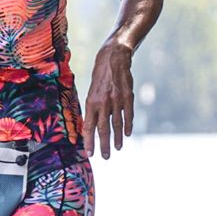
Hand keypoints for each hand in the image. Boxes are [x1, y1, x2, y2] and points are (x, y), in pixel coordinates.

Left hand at [83, 44, 134, 158]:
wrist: (113, 59)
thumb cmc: (100, 76)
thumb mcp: (91, 91)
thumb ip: (92, 108)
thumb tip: (90, 126)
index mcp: (91, 102)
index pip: (89, 127)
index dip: (89, 141)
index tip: (89, 153)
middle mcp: (103, 103)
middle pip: (103, 129)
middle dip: (103, 145)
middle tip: (105, 157)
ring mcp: (116, 100)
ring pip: (116, 124)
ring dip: (117, 138)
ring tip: (117, 148)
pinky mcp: (127, 97)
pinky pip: (128, 114)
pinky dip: (128, 125)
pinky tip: (128, 134)